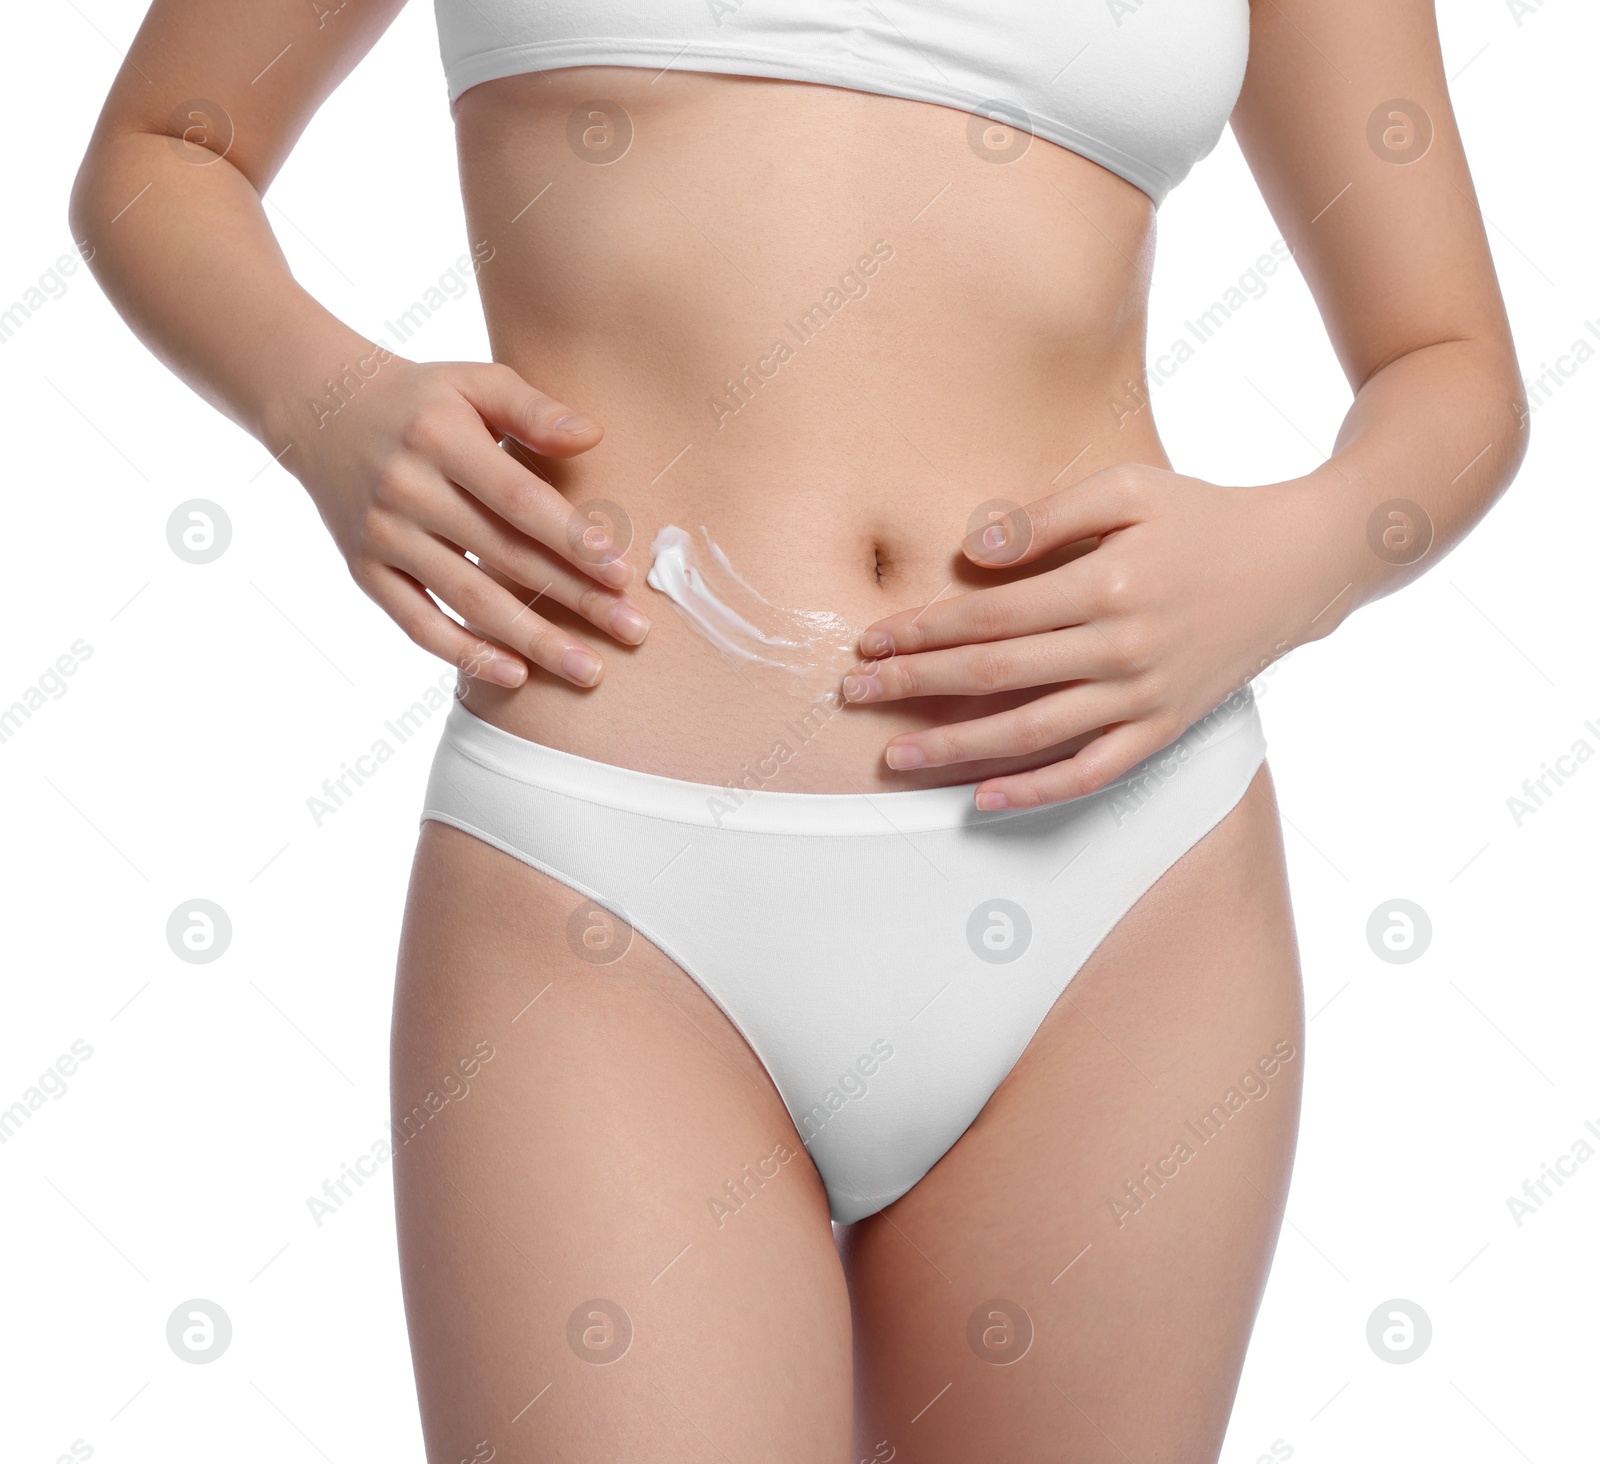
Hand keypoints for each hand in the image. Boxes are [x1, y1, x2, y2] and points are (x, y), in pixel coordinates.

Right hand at [281, 353, 648, 687]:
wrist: (322, 409)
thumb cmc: (424, 400)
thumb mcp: (475, 382)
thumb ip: (534, 410)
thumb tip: (595, 436)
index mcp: (441, 438)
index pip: (520, 501)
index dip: (572, 540)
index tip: (623, 575)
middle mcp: (406, 490)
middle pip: (504, 558)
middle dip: (574, 599)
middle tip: (632, 631)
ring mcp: (382, 535)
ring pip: (468, 601)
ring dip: (533, 641)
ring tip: (589, 671)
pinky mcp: (365, 571)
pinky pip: (418, 624)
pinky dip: (465, 655)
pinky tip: (516, 676)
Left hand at [841, 464, 1332, 808]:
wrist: (1298, 563)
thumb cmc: (1201, 516)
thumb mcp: (1128, 488)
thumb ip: (1047, 517)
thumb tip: (972, 552)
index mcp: (1107, 584)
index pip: (991, 618)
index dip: (923, 631)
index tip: (870, 640)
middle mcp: (1123, 648)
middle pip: (996, 678)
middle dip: (916, 688)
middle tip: (855, 696)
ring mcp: (1145, 696)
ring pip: (1031, 734)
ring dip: (954, 749)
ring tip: (894, 757)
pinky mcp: (1165, 728)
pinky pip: (1093, 773)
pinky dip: (1037, 791)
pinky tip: (983, 799)